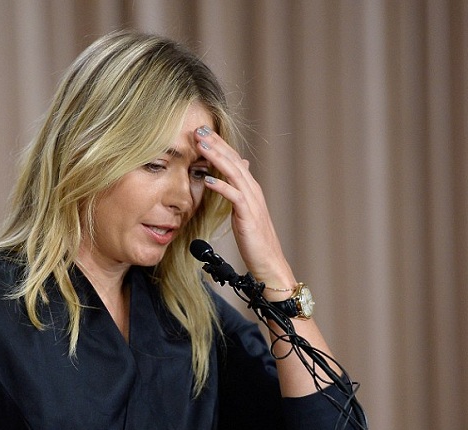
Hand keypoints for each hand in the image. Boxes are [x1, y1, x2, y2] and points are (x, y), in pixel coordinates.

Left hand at [194, 125, 295, 290]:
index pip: (232, 159)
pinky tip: (207, 179)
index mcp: (249, 188)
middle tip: (198, 128)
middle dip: (216, 143)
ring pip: (234, 173)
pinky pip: (234, 196)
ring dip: (216, 158)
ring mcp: (252, 202)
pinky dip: (221, 186)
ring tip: (200, 145)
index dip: (218, 144)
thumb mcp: (244, 210)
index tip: (201, 131)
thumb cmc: (254, 239)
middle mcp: (252, 190)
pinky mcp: (248, 216)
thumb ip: (238, 191)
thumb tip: (237, 172)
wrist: (269, 262)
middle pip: (233, 160)